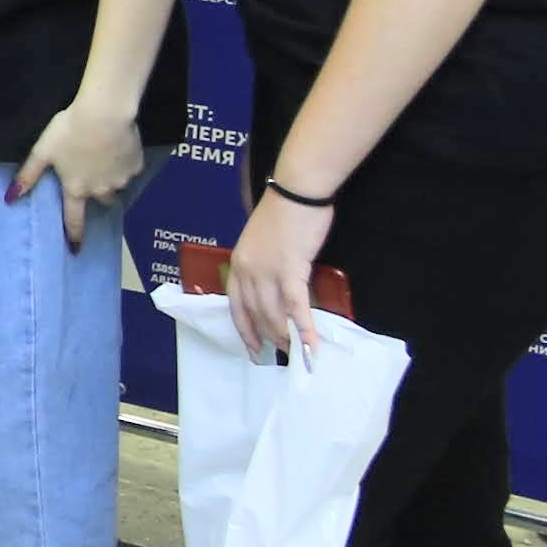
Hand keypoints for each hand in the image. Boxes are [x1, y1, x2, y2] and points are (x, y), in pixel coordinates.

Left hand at [11, 95, 145, 251]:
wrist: (105, 113)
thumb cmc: (69, 131)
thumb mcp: (43, 151)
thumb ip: (28, 175)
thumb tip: (10, 199)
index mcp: (76, 189)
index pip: (74, 219)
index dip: (75, 236)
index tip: (77, 250)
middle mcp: (100, 190)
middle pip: (101, 201)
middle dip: (97, 194)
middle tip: (94, 178)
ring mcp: (121, 179)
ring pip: (117, 185)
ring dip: (111, 177)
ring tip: (106, 157)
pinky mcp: (136, 165)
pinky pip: (130, 168)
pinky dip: (124, 162)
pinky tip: (118, 146)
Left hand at [225, 182, 333, 359]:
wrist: (297, 192)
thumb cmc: (283, 213)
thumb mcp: (261, 242)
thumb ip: (261, 264)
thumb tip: (272, 287)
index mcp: (238, 263)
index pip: (236, 305)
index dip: (244, 329)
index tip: (252, 347)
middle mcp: (247, 271)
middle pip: (254, 314)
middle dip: (266, 337)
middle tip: (279, 354)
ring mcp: (267, 272)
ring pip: (273, 314)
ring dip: (284, 337)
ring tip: (294, 353)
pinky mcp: (290, 271)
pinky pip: (296, 307)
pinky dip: (303, 329)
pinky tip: (311, 346)